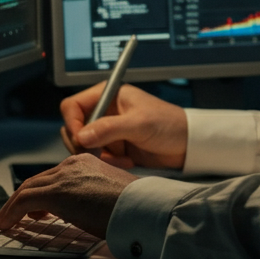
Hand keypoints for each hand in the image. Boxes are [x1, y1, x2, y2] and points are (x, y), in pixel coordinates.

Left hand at [0, 153, 138, 237]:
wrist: (140, 208)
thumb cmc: (131, 205)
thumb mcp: (107, 192)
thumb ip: (89, 193)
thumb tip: (78, 208)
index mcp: (85, 162)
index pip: (52, 175)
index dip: (38, 192)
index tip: (32, 207)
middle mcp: (72, 164)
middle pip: (36, 181)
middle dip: (21, 199)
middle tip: (13, 214)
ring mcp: (64, 177)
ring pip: (26, 189)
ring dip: (13, 206)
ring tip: (7, 220)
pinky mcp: (57, 194)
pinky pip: (24, 202)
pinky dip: (11, 213)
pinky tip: (7, 224)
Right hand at [60, 83, 187, 169]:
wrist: (187, 145)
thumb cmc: (169, 125)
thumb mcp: (140, 124)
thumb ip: (109, 128)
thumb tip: (82, 136)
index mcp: (108, 95)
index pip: (72, 106)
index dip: (72, 123)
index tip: (81, 140)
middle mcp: (104, 112)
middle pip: (73, 128)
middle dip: (83, 144)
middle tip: (98, 154)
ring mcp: (108, 130)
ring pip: (83, 146)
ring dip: (97, 156)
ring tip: (120, 159)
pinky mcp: (113, 147)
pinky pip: (96, 157)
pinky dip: (107, 163)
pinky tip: (126, 162)